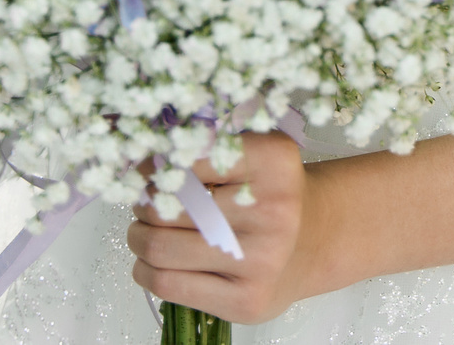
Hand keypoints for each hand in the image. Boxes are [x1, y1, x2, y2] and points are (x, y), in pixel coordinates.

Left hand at [127, 132, 308, 324]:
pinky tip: (154, 263)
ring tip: (145, 233)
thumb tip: (142, 165)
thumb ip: (205, 152)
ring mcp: (261, 260)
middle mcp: (274, 210)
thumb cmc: (269, 195)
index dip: (155, 168)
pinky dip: (145, 271)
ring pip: (160, 248)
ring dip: (138, 238)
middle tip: (146, 205)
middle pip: (167, 207)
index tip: (149, 173)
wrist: (315, 241)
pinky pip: (167, 285)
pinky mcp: (246, 300)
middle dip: (144, 205)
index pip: (188, 159)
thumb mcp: (254, 156)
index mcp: (274, 161)